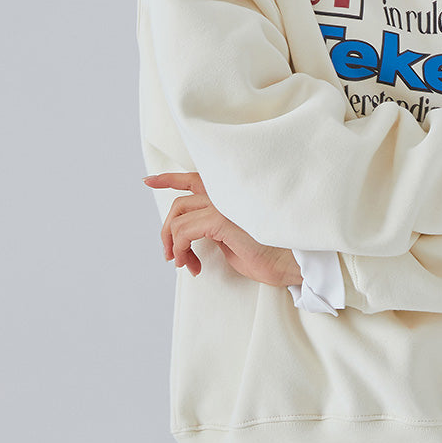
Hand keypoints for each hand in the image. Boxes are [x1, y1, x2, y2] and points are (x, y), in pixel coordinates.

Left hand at [142, 172, 301, 285]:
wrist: (292, 262)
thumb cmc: (269, 254)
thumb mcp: (234, 237)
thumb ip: (214, 227)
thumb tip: (193, 236)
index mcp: (230, 195)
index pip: (194, 178)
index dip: (169, 178)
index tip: (149, 180)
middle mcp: (225, 193)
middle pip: (179, 203)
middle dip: (166, 231)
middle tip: (171, 255)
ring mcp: (224, 204)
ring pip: (177, 218)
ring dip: (174, 246)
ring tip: (186, 264)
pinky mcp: (221, 219)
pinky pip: (184, 232)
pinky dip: (181, 249)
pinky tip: (193, 264)